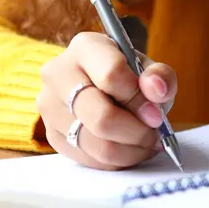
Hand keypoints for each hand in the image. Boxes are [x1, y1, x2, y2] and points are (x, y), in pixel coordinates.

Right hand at [37, 31, 176, 169]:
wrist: (99, 85)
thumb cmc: (128, 74)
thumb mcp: (149, 68)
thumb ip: (159, 76)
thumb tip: (156, 90)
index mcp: (85, 47)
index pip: (111, 75)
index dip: (138, 99)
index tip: (156, 114)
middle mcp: (58, 73)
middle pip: (101, 116)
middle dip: (135, 131)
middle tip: (154, 134)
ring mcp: (50, 106)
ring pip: (94, 142)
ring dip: (129, 151)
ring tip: (146, 144)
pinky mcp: (51, 134)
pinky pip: (87, 158)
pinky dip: (114, 160)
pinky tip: (129, 150)